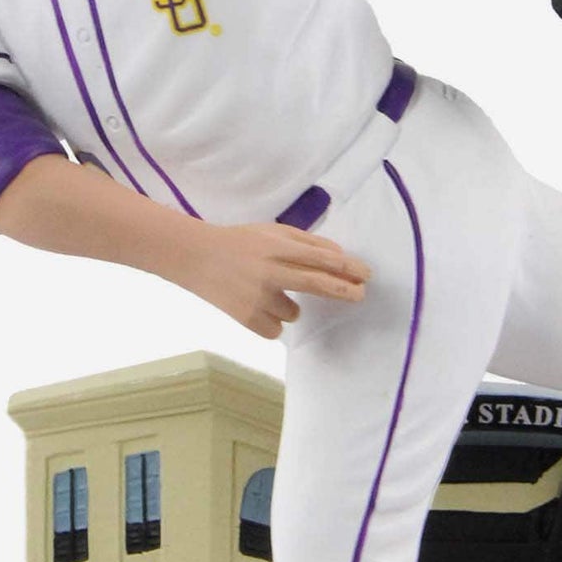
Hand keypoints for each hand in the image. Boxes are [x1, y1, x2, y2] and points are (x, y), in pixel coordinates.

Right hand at [175, 221, 372, 338]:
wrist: (195, 257)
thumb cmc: (240, 242)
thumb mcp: (272, 232)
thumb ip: (306, 242)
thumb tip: (340, 255)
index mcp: (277, 246)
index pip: (322, 258)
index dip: (348, 267)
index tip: (366, 274)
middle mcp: (269, 271)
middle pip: (317, 284)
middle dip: (344, 291)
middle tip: (359, 295)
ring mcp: (256, 297)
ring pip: (295, 313)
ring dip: (291, 306)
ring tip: (268, 292)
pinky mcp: (245, 318)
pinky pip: (276, 328)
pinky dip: (272, 320)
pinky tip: (257, 306)